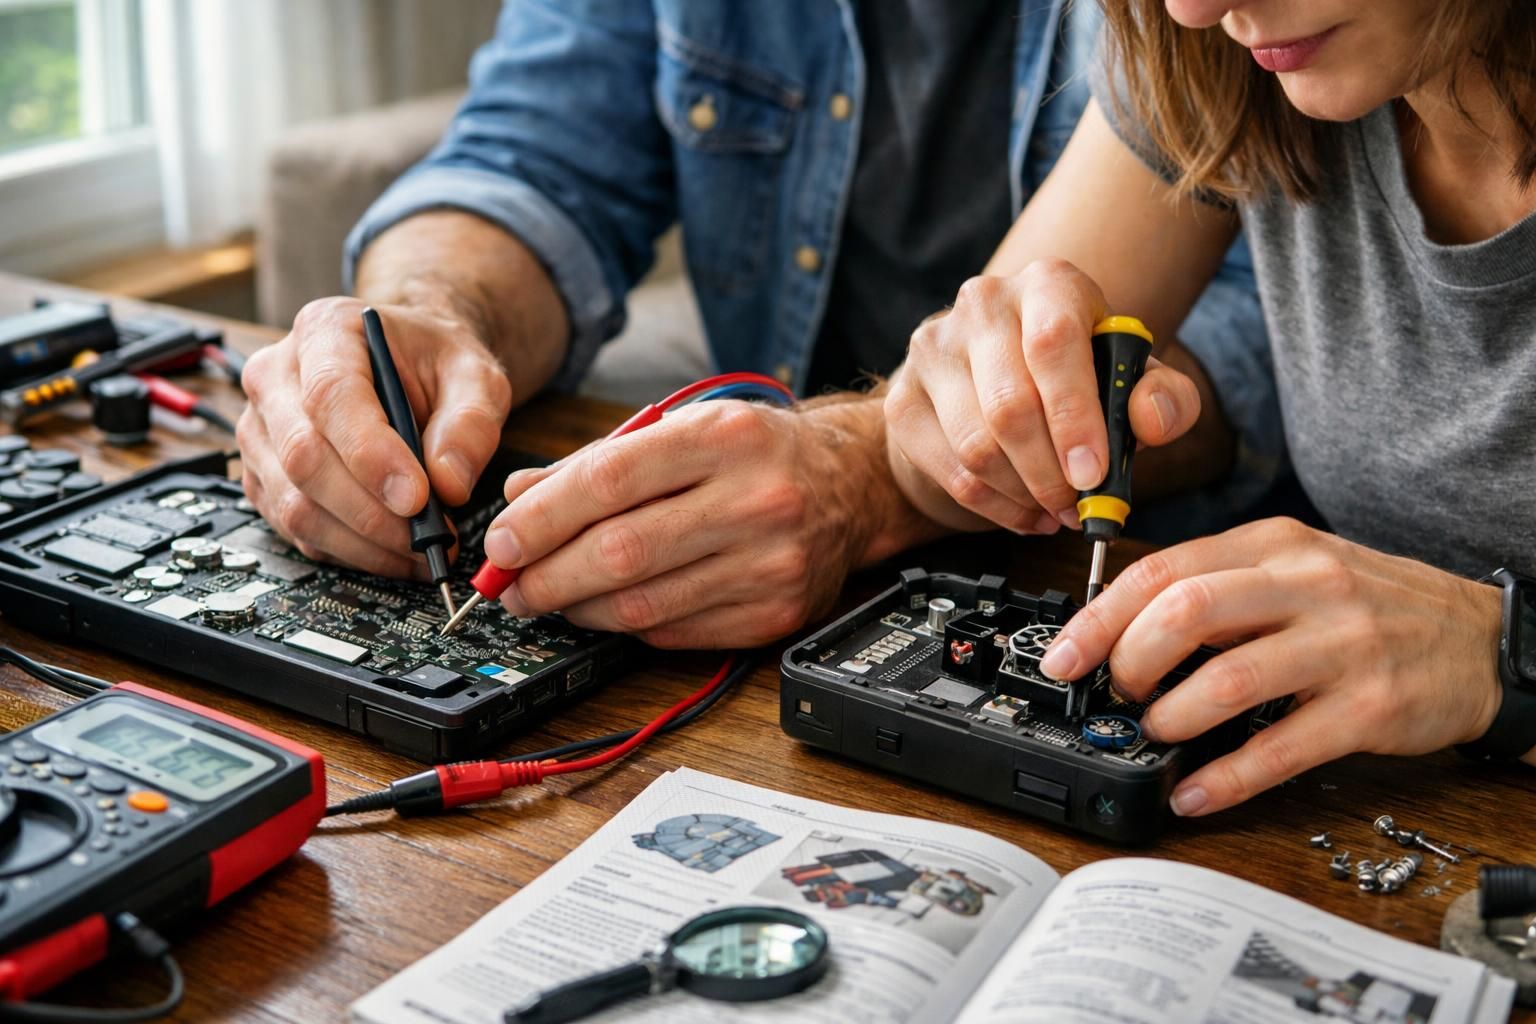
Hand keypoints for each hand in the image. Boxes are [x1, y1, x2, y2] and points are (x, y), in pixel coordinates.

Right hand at [238, 297, 511, 575]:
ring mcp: (262, 432)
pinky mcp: (264, 477)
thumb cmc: (436, 365)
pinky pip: (294, 529)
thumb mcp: (476, 376)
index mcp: (324, 331)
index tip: (417, 496)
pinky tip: (394, 551)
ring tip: (422, 549)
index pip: (330, 395)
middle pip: (305, 456)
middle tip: (431, 535)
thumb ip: (471, 423)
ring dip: (363, 541)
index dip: (371, 453)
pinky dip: (349, 550)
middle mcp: (276, 377)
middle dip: (372, 510)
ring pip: (294, 503)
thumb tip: (449, 484)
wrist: (414, 370)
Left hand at [482, 398, 897, 647]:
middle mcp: (755, 500)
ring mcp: (769, 564)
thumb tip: (518, 497)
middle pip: (621, 551)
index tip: (501, 543)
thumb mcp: (685, 429)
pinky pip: (674, 633)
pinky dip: (626, 626)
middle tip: (511, 585)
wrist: (853, 484)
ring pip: (642, 604)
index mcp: (725, 438)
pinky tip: (607, 610)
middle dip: (547, 575)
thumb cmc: (758, 453)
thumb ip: (600, 462)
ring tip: (549, 599)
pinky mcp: (774, 614)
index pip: (608, 482)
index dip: (541, 520)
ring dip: (578, 609)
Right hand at [884, 258, 1202, 534]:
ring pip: (976, 446)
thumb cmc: (1079, 375)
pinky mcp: (902, 399)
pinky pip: (950, 472)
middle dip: (1050, 473)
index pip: (1053, 345)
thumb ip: (1164, 397)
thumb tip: (1150, 422)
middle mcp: (981, 304)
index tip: (1093, 476)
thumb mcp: (1133, 379)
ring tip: (1056, 512)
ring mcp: (932, 350)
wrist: (998, 374)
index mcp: (1047, 284)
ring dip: (1023, 495)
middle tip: (1077, 508)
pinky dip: (993, 506)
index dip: (1074, 417)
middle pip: (1010, 406)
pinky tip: (1024, 512)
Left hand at [1037, 518, 1504, 814]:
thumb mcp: (1293, 569)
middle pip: (1186, 613)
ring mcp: (1342, 646)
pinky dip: (1226, 778)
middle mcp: (1307, 586)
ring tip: (1153, 736)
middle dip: (1131, 663)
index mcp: (1272, 546)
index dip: (1101, 617)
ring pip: (1228, 680)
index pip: (1164, 570)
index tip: (1064, 657)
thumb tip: (1120, 629)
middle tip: (1119, 695)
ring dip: (1172, 718)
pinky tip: (1194, 793)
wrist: (1480, 638)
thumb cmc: (1367, 605)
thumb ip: (1217, 587)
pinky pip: (1282, 748)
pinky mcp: (1370, 708)